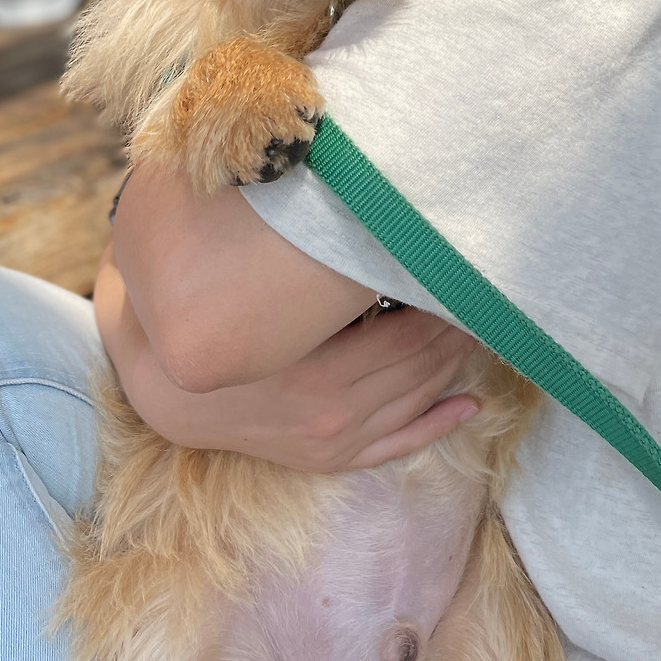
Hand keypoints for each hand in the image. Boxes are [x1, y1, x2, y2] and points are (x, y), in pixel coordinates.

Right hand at [96, 244, 479, 469]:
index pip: (408, 338)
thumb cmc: (224, 323)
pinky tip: (470, 405)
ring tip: (478, 326)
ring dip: (452, 365)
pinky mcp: (332, 458)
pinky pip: (398, 446)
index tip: (462, 272)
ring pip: (415, 400)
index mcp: (318, 373)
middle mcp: (332, 415)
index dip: (443, 307)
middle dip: (455, 329)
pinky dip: (437, 424)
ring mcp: (334, 442)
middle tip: (482, 292)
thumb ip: (305, 255)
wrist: (178, 393)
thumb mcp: (258, 288)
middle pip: (418, 366)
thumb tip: (361, 202)